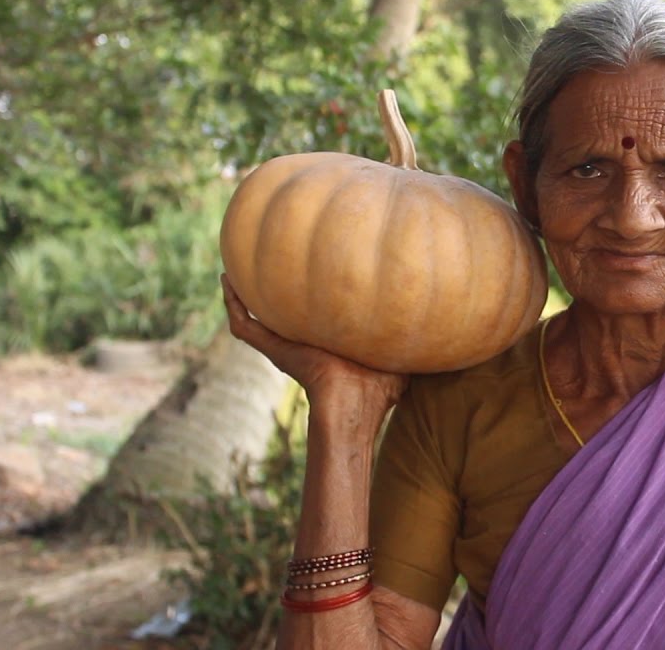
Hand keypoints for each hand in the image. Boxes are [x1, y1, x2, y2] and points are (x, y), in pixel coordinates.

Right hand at [221, 274, 408, 430]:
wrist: (355, 404)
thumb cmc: (379, 389)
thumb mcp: (394, 353)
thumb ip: (406, 336)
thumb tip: (436, 323)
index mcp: (326, 341)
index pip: (312, 315)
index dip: (308, 295)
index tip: (309, 270)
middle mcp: (301, 341)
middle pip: (279, 312)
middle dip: (270, 289)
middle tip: (264, 260)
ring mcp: (284, 346)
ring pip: (256, 316)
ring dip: (244, 293)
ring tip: (236, 265)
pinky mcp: (273, 350)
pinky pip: (245, 325)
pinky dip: (233, 303)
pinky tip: (228, 280)